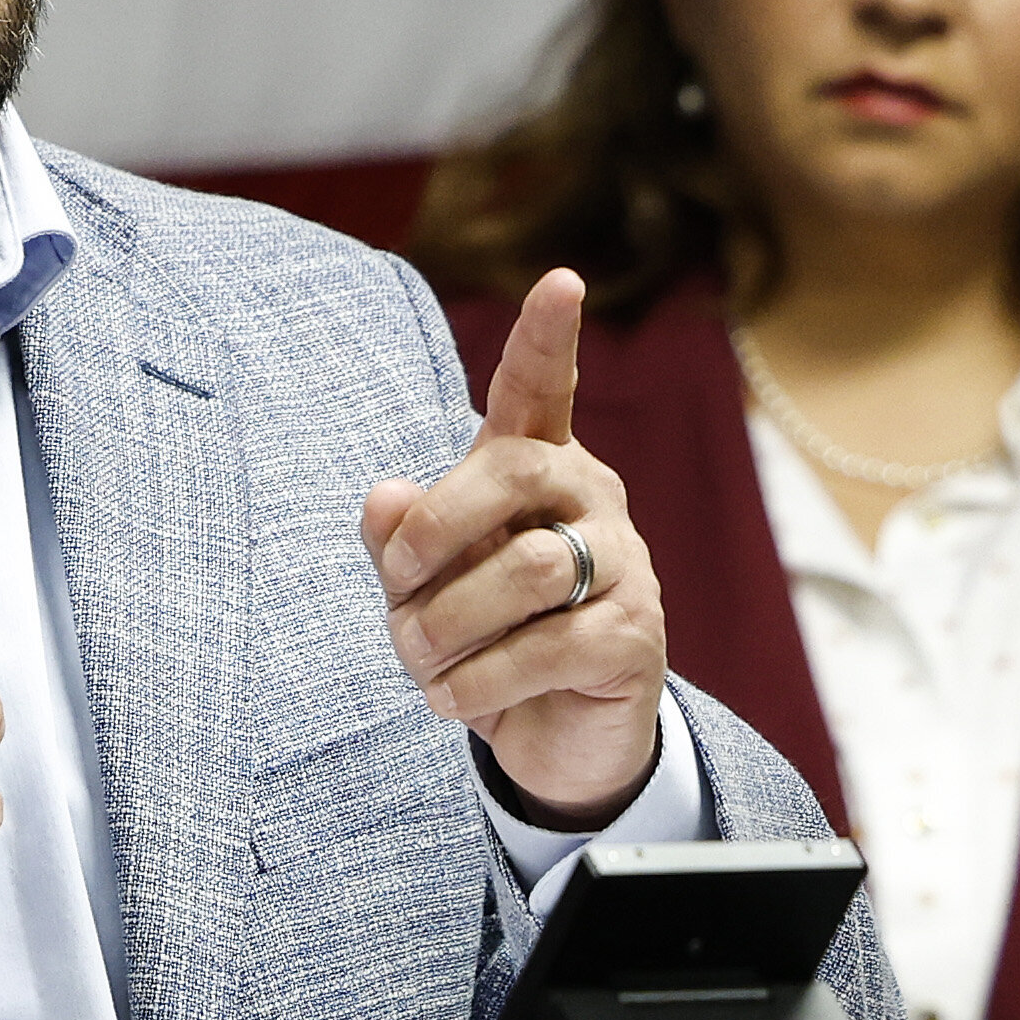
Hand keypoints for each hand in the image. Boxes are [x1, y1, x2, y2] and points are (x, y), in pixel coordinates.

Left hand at [359, 269, 668, 824]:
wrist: (550, 738)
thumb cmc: (482, 638)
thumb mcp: (422, 587)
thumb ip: (398, 540)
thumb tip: (384, 495)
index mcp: (536, 470)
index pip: (543, 391)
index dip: (546, 339)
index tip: (560, 281)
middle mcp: (590, 501)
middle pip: (512, 472)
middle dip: (435, 529)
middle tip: (394, 584)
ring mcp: (624, 567)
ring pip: (528, 569)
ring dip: (447, 625)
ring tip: (420, 662)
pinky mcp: (635, 637)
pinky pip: (548, 647)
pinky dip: (478, 681)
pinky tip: (452, 700)